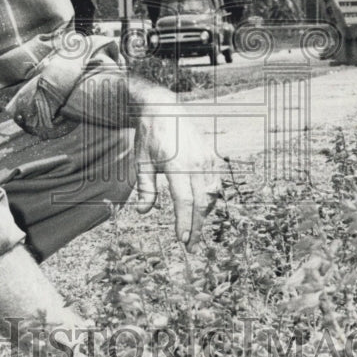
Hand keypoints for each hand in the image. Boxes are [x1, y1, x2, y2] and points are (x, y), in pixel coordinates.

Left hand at [133, 107, 222, 251]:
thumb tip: (144, 212)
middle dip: (197, 227)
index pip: (184, 200)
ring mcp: (208, 158)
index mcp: (177, 163)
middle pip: (201, 202)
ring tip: (195, 232)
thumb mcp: (141, 162)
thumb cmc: (149, 137)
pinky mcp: (213, 156)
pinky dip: (210, 200)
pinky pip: (216, 184)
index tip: (182, 241)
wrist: (163, 109)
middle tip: (191, 248)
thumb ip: (145, 189)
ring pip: (211, 195)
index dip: (184, 222)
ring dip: (205, 216)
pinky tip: (202, 211)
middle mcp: (196, 161)